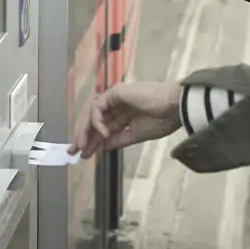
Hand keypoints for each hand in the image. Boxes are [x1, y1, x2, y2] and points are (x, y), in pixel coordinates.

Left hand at [69, 81, 183, 158]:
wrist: (174, 108)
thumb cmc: (162, 120)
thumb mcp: (136, 135)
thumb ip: (118, 140)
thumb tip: (103, 147)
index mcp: (125, 114)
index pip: (103, 128)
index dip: (93, 142)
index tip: (84, 155)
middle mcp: (117, 104)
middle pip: (94, 121)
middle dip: (84, 136)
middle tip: (75, 152)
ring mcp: (115, 97)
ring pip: (93, 114)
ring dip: (86, 131)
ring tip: (84, 146)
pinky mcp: (115, 92)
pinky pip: (98, 108)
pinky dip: (97, 122)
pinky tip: (102, 134)